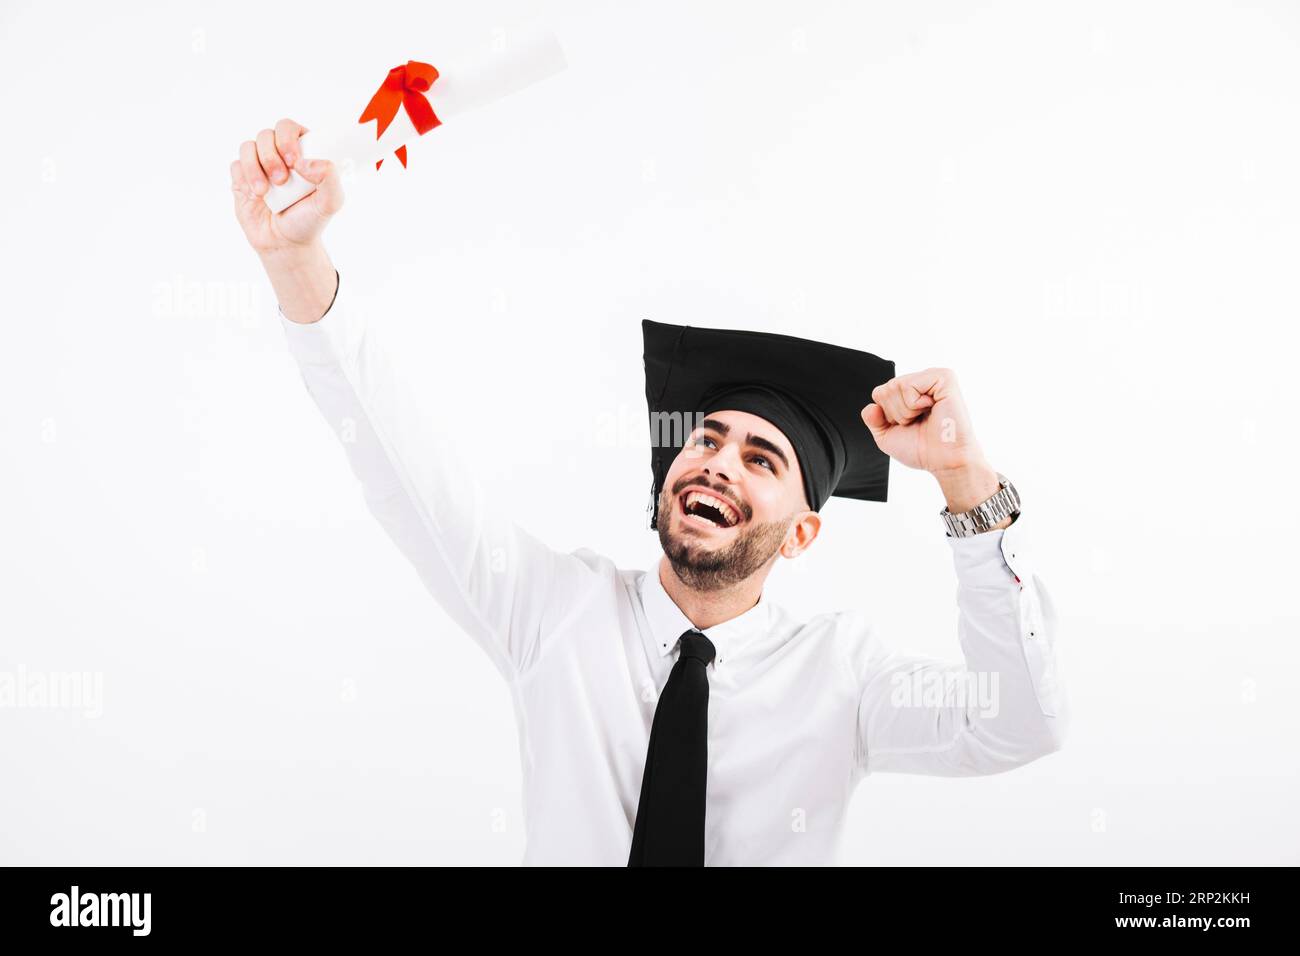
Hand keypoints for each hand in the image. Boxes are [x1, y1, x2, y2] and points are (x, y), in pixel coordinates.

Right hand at [230, 118, 343, 255]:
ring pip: (248, 146)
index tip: (294, 162)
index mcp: (302, 153)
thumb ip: (330, 177)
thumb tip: (304, 161)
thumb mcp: (331, 202)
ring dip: (255, 168)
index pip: (290, 128)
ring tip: (265, 192)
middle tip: (282, 180)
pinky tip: (256, 195)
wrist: (285, 244)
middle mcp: (279, 155)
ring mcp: (259, 165)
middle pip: (267, 134)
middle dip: (271, 155)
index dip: (288, 138)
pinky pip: (236, 165)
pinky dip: (245, 178)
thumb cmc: (309, 220)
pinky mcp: (242, 177)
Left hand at [862, 368, 1005, 517]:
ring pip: (895, 386)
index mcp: (911, 391)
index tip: (909, 425)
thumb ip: (873, 420)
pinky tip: (932, 408)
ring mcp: (933, 377)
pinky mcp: (944, 378)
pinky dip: (914, 403)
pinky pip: (909, 385)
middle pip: (885, 389)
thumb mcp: (887, 436)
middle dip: (896, 413)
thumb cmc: (922, 449)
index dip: (888, 415)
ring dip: (906, 410)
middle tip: (918, 422)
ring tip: (926, 416)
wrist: (945, 461)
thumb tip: (870, 406)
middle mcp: (922, 381)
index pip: (880, 393)